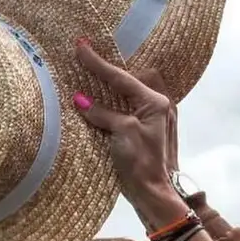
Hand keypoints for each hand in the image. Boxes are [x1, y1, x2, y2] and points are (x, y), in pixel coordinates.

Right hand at [74, 42, 185, 228]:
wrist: (155, 194)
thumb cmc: (142, 163)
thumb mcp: (121, 133)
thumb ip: (102, 113)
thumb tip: (79, 99)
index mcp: (155, 102)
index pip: (120, 77)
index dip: (98, 63)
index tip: (80, 46)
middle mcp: (160, 106)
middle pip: (130, 80)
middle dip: (110, 71)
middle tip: (87, 59)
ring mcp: (156, 119)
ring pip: (131, 95)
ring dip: (113, 88)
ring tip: (92, 78)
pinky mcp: (149, 133)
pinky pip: (130, 110)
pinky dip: (116, 105)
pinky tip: (104, 104)